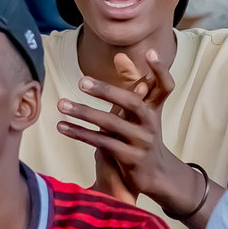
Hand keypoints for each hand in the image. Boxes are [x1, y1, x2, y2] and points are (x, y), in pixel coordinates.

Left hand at [56, 49, 197, 213]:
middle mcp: (151, 123)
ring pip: (110, 124)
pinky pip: (101, 142)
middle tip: (82, 81)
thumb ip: (130, 84)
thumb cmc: (140, 136)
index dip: (160, 70)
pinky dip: (80, 133)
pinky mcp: (130, 158)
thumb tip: (120, 56)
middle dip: (106, 91)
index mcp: (154, 108)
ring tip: (62, 104)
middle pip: (131, 102)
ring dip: (84, 113)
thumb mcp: (137, 112)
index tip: (150, 52)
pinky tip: (63, 126)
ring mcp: (142, 141)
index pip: (165, 86)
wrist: (155, 175)